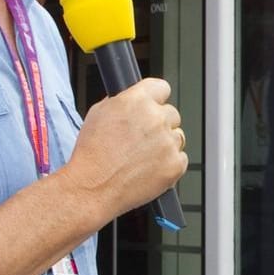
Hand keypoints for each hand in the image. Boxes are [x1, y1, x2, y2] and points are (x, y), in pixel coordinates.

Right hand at [66, 78, 188, 220]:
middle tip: (143, 139)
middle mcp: (156, 118)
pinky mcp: (175, 165)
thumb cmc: (91, 154)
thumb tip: (133, 102)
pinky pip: (181, 159)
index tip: (154, 105)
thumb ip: (122, 102)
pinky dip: (169, 165)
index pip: (162, 88)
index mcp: (138, 100)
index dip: (156, 98)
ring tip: (142, 158)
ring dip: (165, 145)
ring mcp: (168, 142)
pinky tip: (149, 169)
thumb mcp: (98, 114)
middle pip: (172, 113)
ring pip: (177, 137)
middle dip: (160, 124)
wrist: (92, 187)